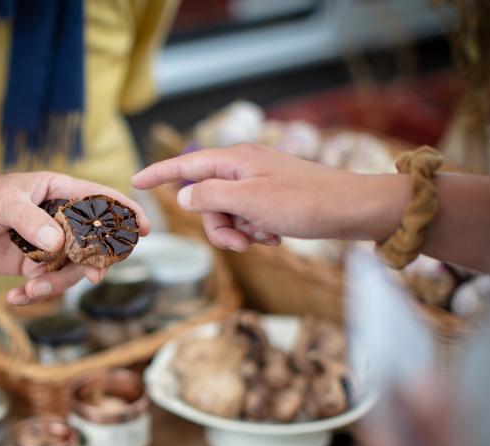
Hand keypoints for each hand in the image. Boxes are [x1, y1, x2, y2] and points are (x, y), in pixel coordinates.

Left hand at [0, 169, 150, 304]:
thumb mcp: (2, 202)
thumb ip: (31, 220)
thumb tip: (58, 245)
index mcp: (58, 191)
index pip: (100, 200)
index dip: (125, 212)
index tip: (144, 229)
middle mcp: (58, 219)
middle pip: (93, 243)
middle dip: (94, 262)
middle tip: (90, 276)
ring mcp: (45, 244)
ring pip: (69, 270)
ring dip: (56, 285)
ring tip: (30, 290)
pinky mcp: (29, 265)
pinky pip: (44, 284)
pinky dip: (34, 295)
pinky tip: (16, 298)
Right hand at [132, 144, 403, 250]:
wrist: (353, 209)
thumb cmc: (304, 202)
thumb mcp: (248, 201)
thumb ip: (209, 197)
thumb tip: (185, 195)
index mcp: (234, 160)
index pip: (185, 165)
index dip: (158, 174)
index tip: (135, 182)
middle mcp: (243, 167)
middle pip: (206, 200)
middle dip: (218, 226)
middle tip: (242, 241)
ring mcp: (258, 183)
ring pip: (226, 214)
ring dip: (239, 232)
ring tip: (266, 237)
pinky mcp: (272, 198)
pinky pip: (247, 219)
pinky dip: (256, 231)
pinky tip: (276, 235)